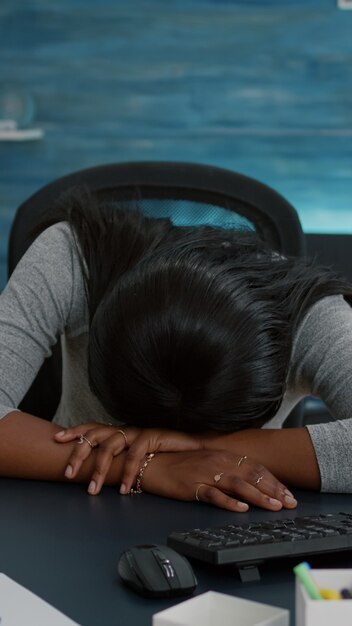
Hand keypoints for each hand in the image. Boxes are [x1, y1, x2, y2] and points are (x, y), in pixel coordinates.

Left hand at [54, 423, 201, 494]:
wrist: (191, 447)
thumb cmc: (161, 453)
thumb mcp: (135, 457)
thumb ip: (119, 460)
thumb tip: (100, 474)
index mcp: (118, 432)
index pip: (92, 427)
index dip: (75, 431)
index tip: (57, 438)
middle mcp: (124, 429)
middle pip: (95, 435)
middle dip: (79, 453)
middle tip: (68, 473)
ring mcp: (137, 432)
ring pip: (110, 446)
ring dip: (100, 469)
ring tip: (92, 489)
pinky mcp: (151, 436)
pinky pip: (134, 455)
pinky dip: (127, 473)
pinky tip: (122, 488)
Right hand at [143, 449, 297, 511]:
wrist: (153, 464)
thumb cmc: (181, 464)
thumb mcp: (209, 462)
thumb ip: (228, 469)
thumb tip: (251, 481)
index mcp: (224, 456)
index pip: (255, 468)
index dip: (274, 481)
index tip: (289, 494)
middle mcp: (218, 462)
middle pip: (251, 475)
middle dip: (273, 490)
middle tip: (290, 503)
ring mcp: (206, 473)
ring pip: (238, 484)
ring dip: (258, 496)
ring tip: (274, 506)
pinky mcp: (192, 486)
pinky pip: (214, 494)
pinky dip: (229, 502)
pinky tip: (241, 508)